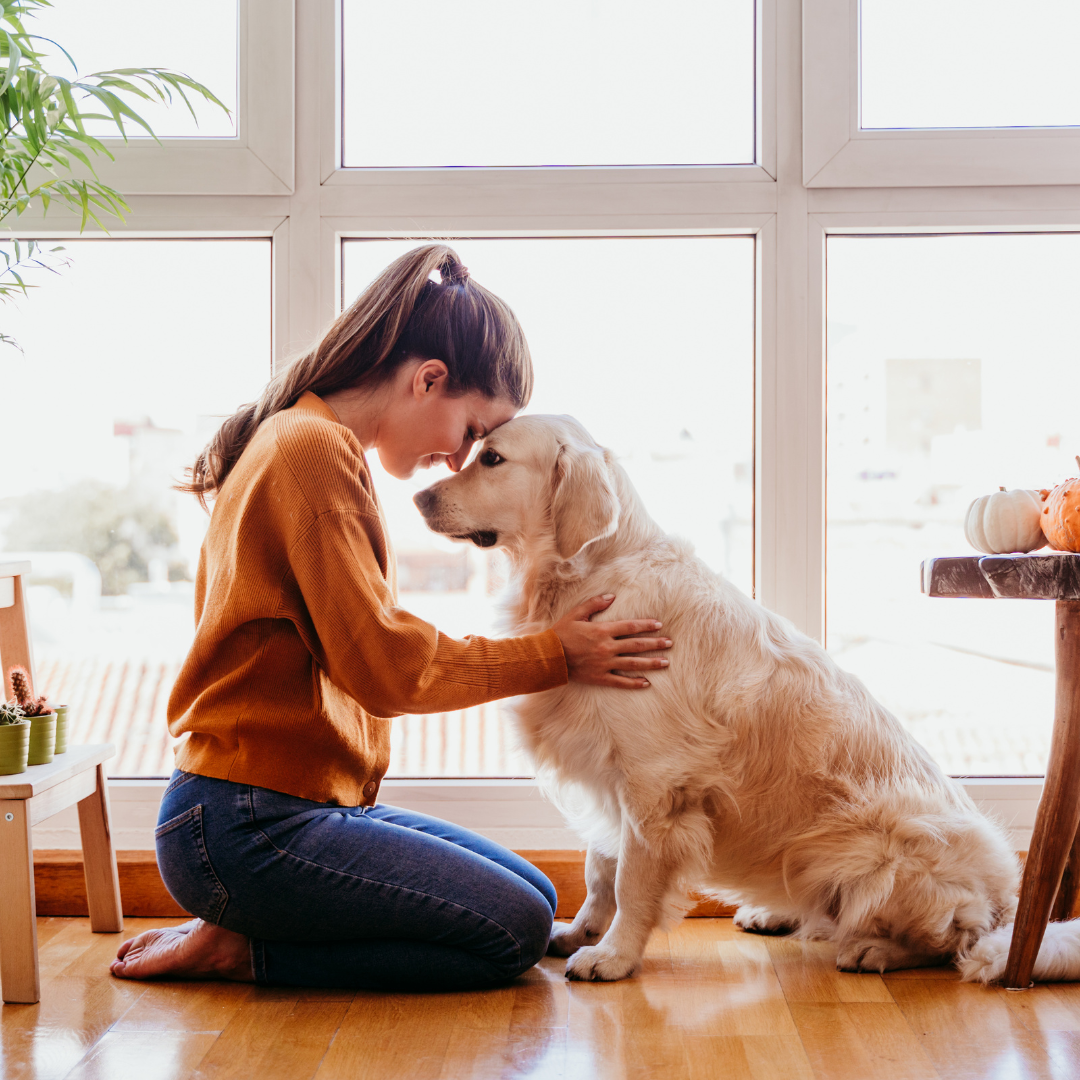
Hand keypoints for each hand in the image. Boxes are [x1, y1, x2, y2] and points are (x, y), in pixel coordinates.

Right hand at [551, 594, 671, 688]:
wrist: (549, 657)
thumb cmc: (561, 633)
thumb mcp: (576, 614)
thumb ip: (594, 604)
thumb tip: (611, 596)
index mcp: (602, 630)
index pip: (630, 626)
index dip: (646, 625)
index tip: (659, 625)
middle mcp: (607, 647)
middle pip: (636, 645)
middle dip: (655, 644)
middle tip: (670, 643)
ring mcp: (605, 663)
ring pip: (633, 663)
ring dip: (651, 663)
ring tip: (665, 662)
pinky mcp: (600, 677)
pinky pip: (621, 681)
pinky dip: (634, 682)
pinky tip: (646, 683)